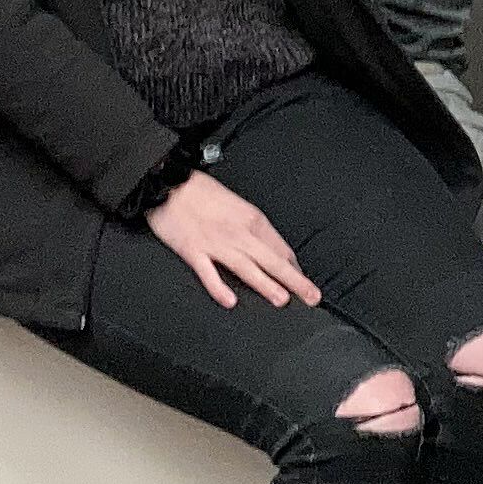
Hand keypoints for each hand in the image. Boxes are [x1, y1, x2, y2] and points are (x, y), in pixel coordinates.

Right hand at [148, 169, 320, 307]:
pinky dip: (219, 288)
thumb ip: (254, 228)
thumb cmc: (202, 193)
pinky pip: (208, 273)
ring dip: (266, 284)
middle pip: (272, 260)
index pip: (280, 249)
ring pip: (246, 267)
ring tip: (282, 300)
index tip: (305, 283)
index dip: (295, 268)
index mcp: (251, 219)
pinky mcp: (193, 250)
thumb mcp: (238, 205)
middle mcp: (238, 233)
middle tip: (312, 297)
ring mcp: (215, 243)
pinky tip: (230, 301)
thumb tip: (273, 250)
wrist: (170, 182)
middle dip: (295, 280)